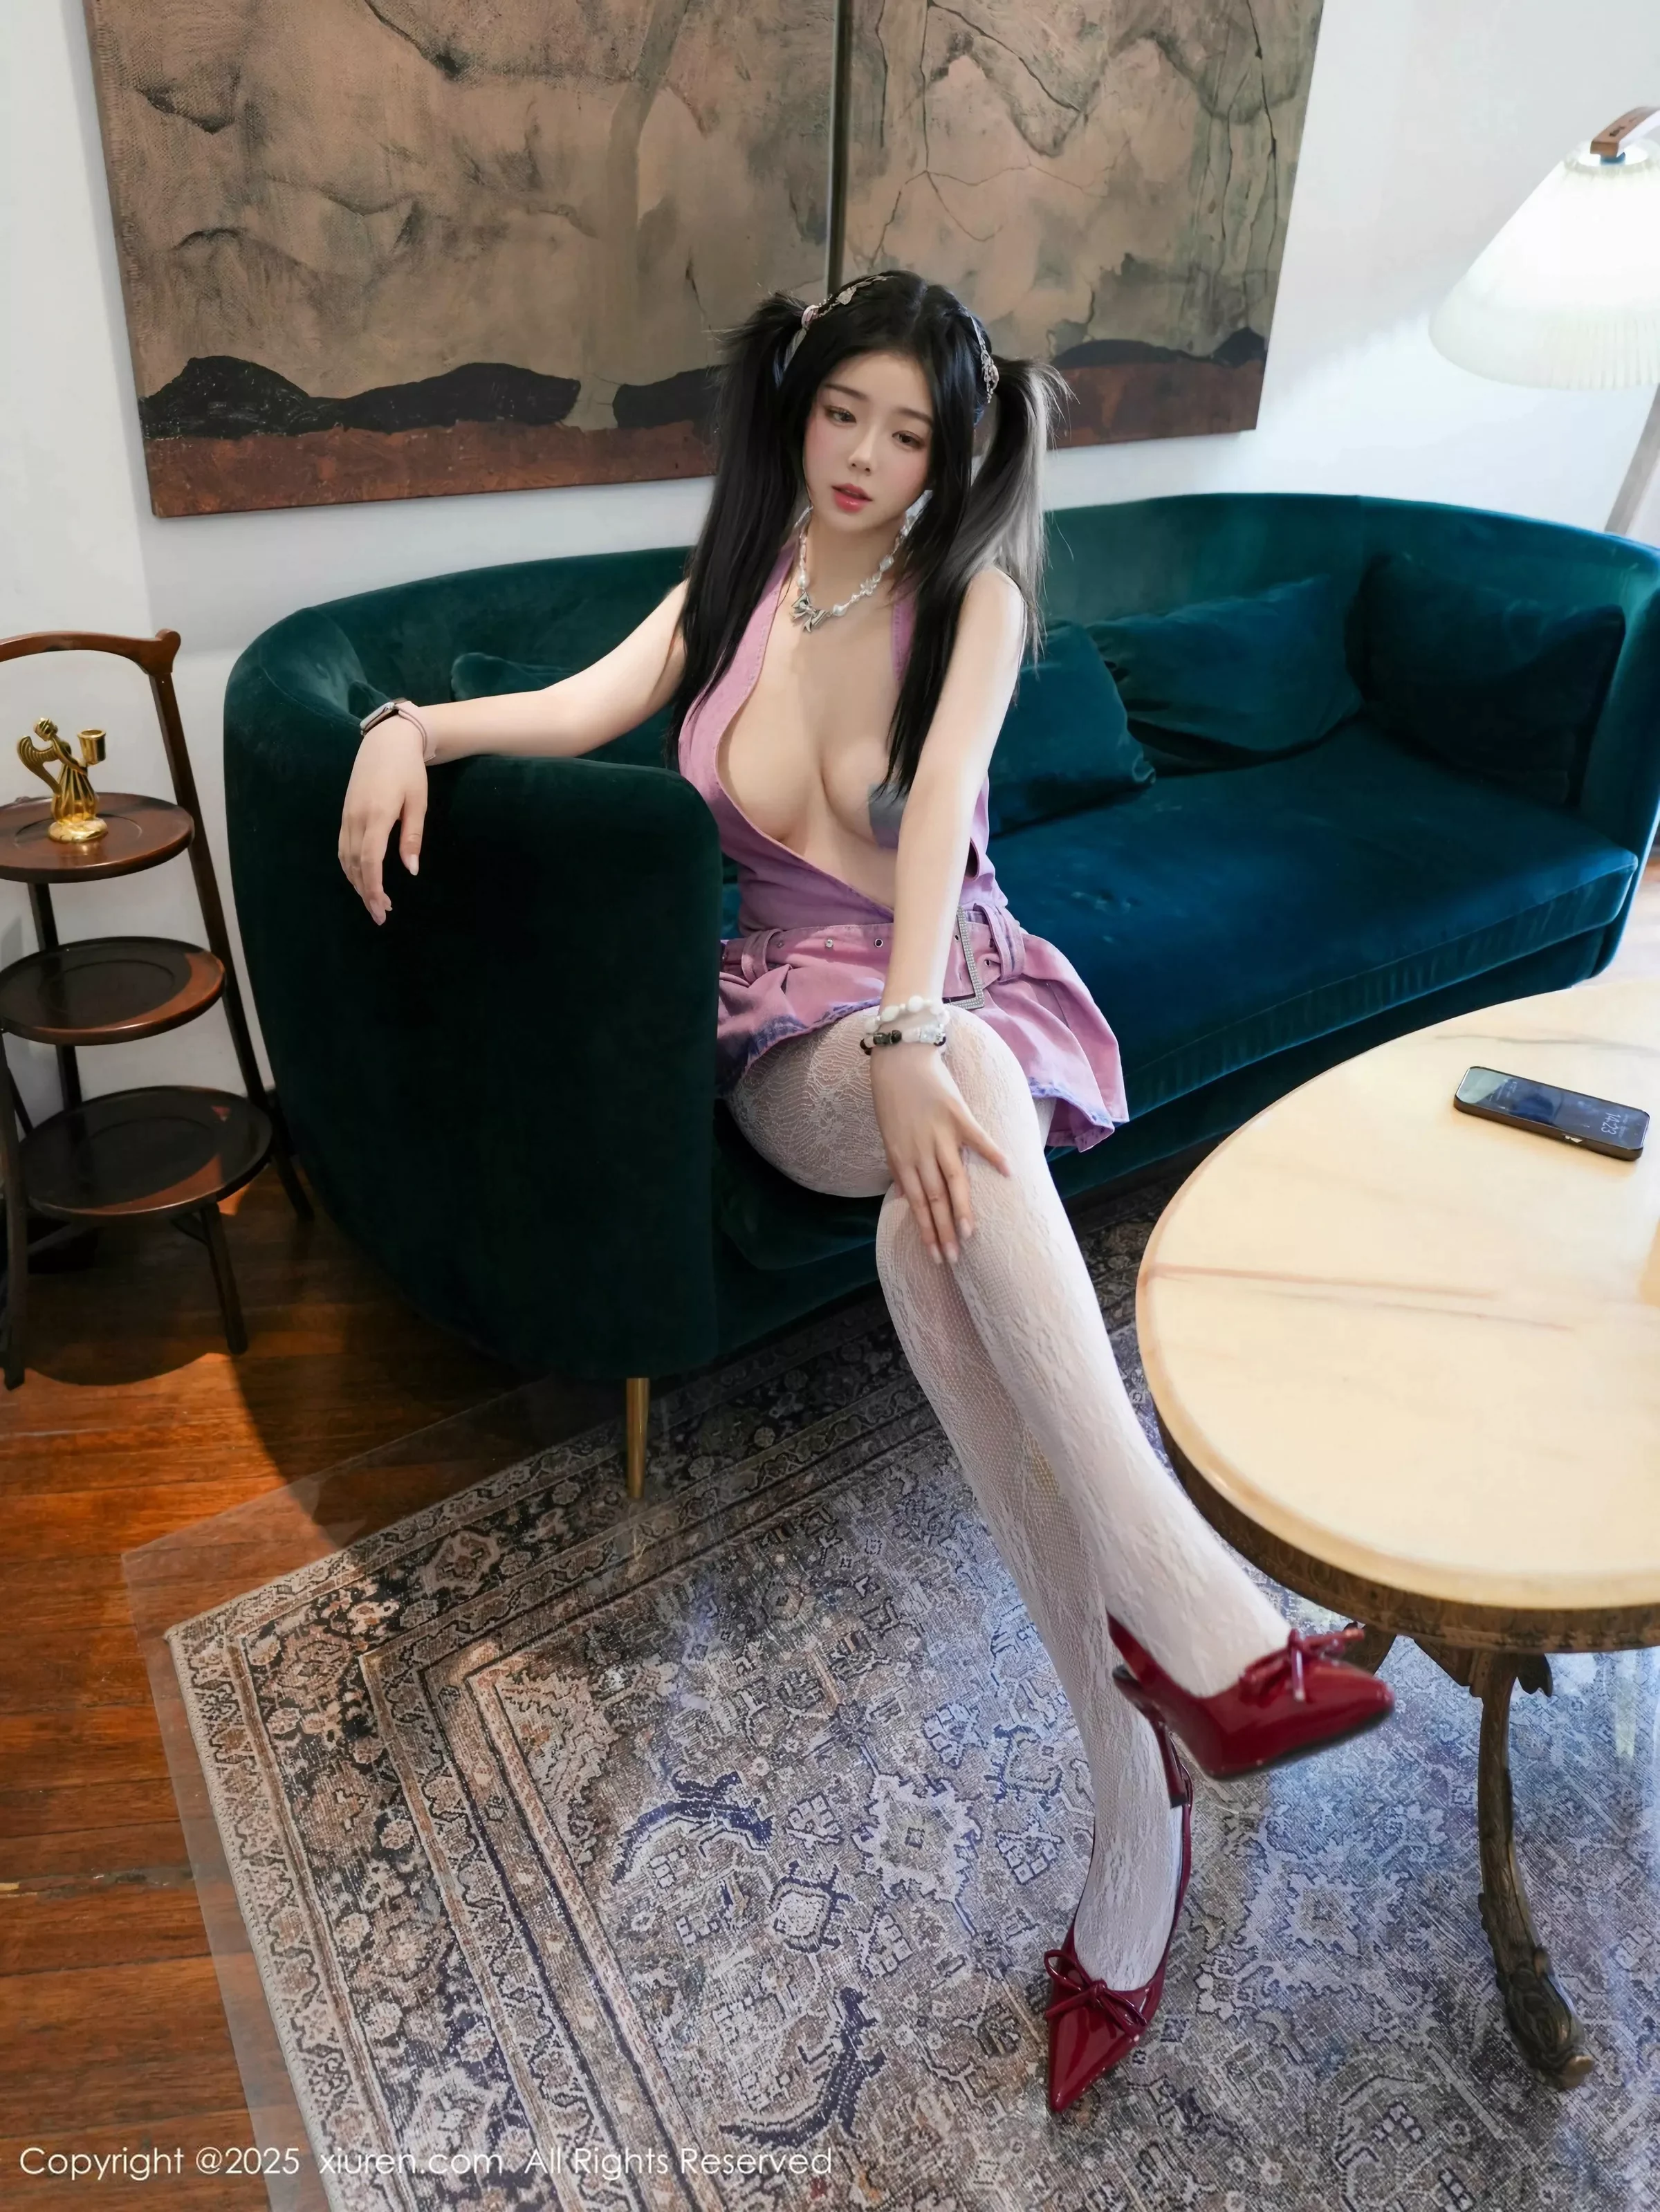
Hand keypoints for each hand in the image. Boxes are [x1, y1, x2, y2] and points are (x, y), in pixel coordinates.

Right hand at [338, 717, 426, 922]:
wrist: (387, 740)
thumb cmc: (409, 770)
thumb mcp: (418, 802)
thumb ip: (412, 837)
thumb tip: (411, 870)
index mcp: (377, 815)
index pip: (370, 861)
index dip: (373, 888)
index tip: (381, 909)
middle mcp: (357, 818)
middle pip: (356, 865)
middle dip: (366, 893)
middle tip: (381, 914)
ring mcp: (347, 815)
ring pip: (346, 858)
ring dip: (357, 882)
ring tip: (373, 901)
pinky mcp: (345, 813)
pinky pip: (342, 847)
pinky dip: (349, 867)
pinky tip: (360, 877)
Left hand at [867, 1041, 1010, 1263]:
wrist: (899, 1057)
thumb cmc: (893, 1096)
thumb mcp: (888, 1135)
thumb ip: (899, 1165)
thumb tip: (904, 1194)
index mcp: (901, 1158)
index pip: (918, 1204)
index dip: (927, 1232)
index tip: (937, 1257)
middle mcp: (920, 1151)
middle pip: (935, 1199)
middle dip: (944, 1231)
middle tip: (954, 1259)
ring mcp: (939, 1133)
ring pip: (953, 1179)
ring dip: (961, 1208)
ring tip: (969, 1233)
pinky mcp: (956, 1114)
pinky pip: (977, 1138)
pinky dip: (992, 1154)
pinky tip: (1008, 1172)